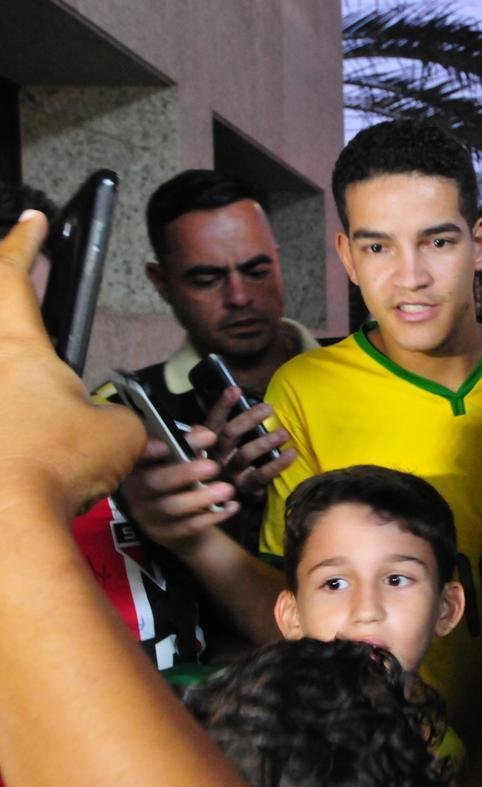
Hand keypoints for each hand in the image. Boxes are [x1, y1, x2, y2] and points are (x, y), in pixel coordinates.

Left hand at [0, 211, 144, 514]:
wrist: (3, 522)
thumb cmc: (52, 466)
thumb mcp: (119, 434)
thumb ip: (121, 419)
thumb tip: (121, 429)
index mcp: (17, 347)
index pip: (12, 273)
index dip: (24, 241)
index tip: (32, 221)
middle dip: (9, 304)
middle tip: (25, 298)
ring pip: (2, 378)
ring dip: (19, 379)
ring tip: (43, 399)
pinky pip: (2, 415)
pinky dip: (13, 421)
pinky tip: (26, 438)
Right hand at [120, 426, 239, 552]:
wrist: (175, 522)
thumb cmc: (177, 481)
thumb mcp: (182, 459)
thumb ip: (190, 444)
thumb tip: (204, 434)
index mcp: (138, 465)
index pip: (137, 456)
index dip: (147, 451)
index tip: (166, 445)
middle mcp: (136, 490)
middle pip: (154, 482)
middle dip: (184, 473)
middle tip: (213, 467)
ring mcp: (146, 514)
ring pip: (171, 507)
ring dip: (202, 498)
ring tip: (227, 490)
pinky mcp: (161, 533)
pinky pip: (187, 526)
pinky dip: (213, 516)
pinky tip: (231, 507)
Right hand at [203, 386, 295, 499]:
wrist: (227, 499)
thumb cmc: (233, 460)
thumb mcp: (226, 443)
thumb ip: (230, 425)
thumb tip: (241, 396)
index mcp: (209, 443)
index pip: (213, 421)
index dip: (222, 406)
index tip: (236, 390)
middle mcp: (216, 458)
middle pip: (229, 435)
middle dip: (249, 419)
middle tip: (268, 408)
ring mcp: (229, 474)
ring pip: (245, 454)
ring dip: (266, 441)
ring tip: (284, 433)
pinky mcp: (245, 488)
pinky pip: (262, 475)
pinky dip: (278, 463)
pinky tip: (292, 453)